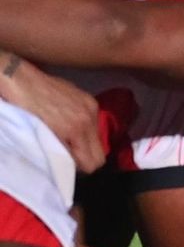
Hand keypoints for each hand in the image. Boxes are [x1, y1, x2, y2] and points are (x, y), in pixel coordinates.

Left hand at [0, 55, 106, 173]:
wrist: (18, 78)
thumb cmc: (23, 107)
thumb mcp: (39, 135)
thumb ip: (59, 150)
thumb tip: (70, 162)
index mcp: (76, 129)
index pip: (92, 162)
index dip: (80, 168)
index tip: (67, 165)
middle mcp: (89, 117)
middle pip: (100, 153)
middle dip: (87, 157)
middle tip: (69, 155)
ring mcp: (91, 106)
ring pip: (98, 139)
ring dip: (85, 143)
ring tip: (67, 138)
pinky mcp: (89, 99)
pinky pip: (94, 123)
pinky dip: (85, 128)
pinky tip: (70, 123)